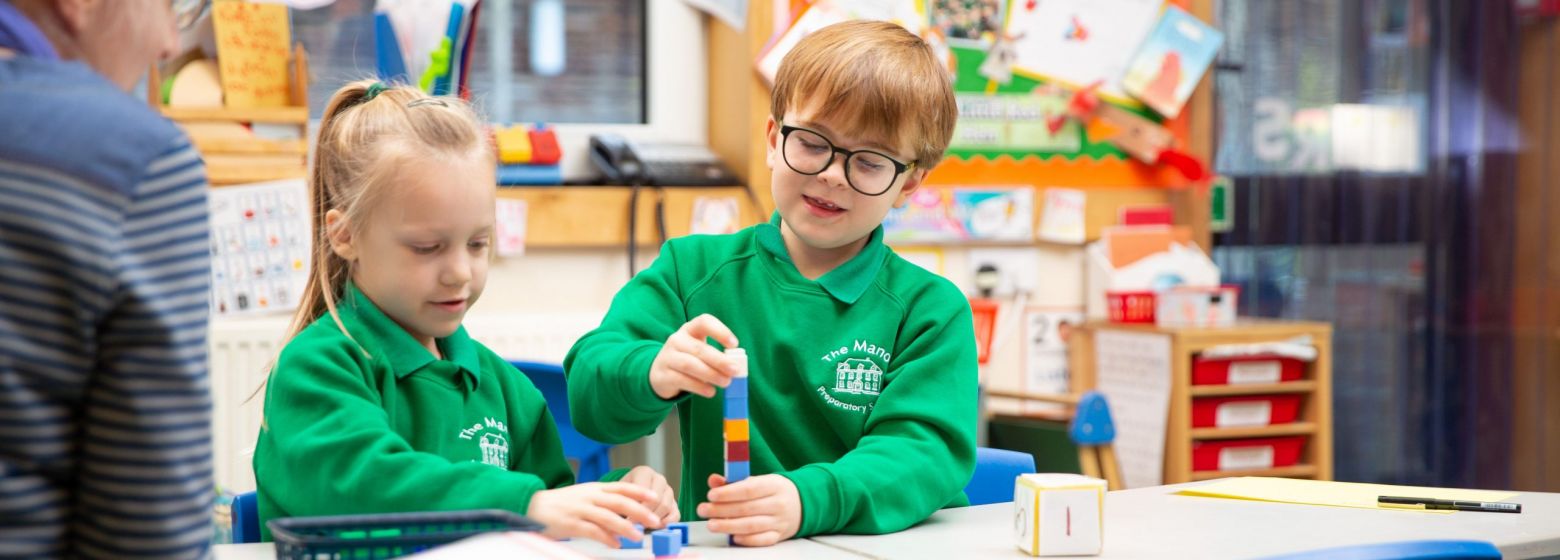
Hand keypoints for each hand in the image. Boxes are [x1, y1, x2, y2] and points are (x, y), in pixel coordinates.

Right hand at [526, 482, 660, 547]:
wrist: (533, 506)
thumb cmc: (562, 504)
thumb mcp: (585, 497)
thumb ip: (605, 505)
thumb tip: (626, 518)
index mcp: (595, 488)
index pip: (622, 486)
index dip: (640, 491)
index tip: (656, 497)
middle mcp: (590, 496)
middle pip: (619, 501)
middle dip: (639, 511)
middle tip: (654, 520)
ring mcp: (580, 509)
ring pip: (608, 517)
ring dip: (625, 527)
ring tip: (638, 536)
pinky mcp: (571, 524)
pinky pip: (592, 531)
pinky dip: (606, 538)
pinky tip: (616, 545)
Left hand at [621, 465, 679, 526]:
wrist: (630, 495)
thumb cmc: (623, 494)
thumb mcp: (619, 494)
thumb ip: (622, 503)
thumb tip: (625, 520)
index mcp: (644, 472)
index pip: (644, 490)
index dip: (636, 508)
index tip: (627, 521)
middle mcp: (659, 479)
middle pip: (657, 499)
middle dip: (646, 515)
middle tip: (636, 527)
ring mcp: (669, 491)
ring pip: (666, 506)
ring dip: (654, 520)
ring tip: (643, 528)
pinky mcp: (675, 504)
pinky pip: (675, 515)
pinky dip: (666, 523)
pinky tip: (655, 528)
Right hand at [648, 314, 739, 398]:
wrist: (660, 372)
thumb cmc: (689, 359)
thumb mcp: (701, 352)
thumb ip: (717, 356)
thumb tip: (737, 368)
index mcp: (690, 329)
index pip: (704, 322)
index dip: (720, 331)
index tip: (734, 344)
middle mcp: (676, 340)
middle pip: (699, 349)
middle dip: (719, 360)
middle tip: (735, 370)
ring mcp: (667, 357)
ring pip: (690, 365)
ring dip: (711, 374)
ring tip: (725, 382)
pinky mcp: (663, 375)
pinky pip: (682, 380)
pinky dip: (699, 387)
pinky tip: (711, 391)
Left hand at [697, 474, 800, 546]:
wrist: (801, 504)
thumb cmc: (773, 491)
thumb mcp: (759, 481)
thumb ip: (735, 481)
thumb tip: (713, 481)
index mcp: (774, 485)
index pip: (749, 489)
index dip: (728, 493)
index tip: (711, 495)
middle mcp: (778, 504)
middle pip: (747, 508)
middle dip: (721, 510)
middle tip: (703, 509)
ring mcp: (779, 521)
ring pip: (752, 525)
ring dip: (728, 526)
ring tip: (711, 524)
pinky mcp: (779, 536)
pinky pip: (762, 540)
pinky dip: (746, 539)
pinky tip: (732, 536)